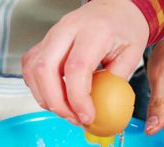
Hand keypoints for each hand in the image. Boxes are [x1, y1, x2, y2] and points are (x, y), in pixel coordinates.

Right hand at [21, 0, 148, 124]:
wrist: (113, 8)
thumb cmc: (124, 28)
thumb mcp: (133, 54)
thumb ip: (117, 81)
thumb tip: (103, 108)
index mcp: (94, 31)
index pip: (76, 68)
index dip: (78, 98)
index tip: (87, 116)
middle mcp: (67, 30)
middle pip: (46, 69)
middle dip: (56, 103)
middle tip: (74, 118)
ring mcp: (52, 34)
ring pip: (33, 70)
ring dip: (45, 98)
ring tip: (66, 111)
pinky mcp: (44, 42)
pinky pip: (30, 67)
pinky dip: (38, 88)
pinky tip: (55, 97)